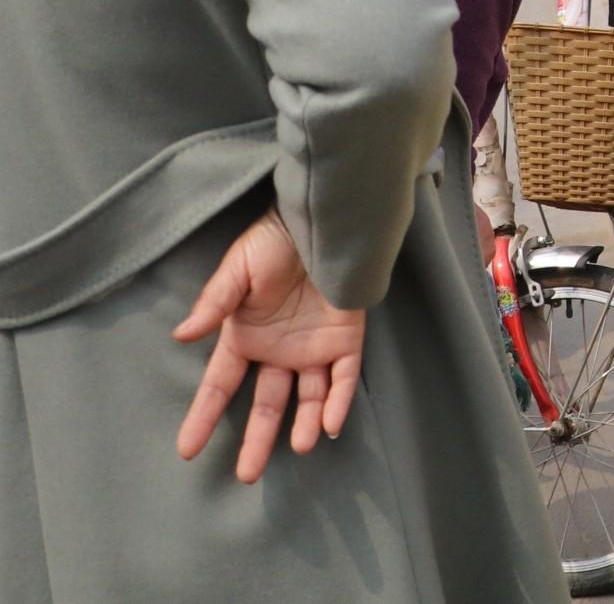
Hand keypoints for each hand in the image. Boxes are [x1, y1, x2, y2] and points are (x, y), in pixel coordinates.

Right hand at [173, 209, 365, 484]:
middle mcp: (278, 351)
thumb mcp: (237, 270)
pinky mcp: (346, 338)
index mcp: (246, 337)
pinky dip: (338, 402)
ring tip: (299, 448)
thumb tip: (181, 336)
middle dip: (256, 440)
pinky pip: (344, 377)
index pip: (219, 386)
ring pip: (308, 397)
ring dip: (304, 424)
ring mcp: (313, 347)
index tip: (186, 450)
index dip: (203, 417)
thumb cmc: (273, 241)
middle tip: (246, 476)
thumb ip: (213, 305)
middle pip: (266, 404)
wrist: (321, 222)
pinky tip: (330, 426)